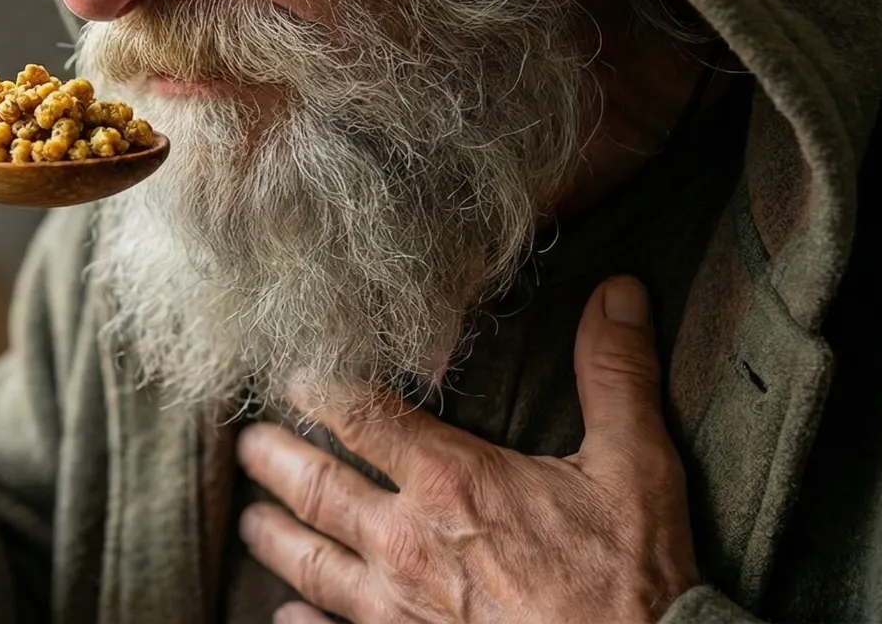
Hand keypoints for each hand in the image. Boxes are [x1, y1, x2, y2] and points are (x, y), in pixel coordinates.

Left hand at [237, 275, 699, 623]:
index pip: (362, 415)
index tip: (290, 370)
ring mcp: (401, 606)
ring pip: (314, 562)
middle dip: (275, 459)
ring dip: (276, 536)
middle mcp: (408, 542)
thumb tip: (618, 290)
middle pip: (318, 487)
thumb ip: (615, 375)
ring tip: (249, 517)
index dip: (319, 387)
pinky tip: (285, 616)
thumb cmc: (633, 578)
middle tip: (246, 440)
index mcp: (452, 481)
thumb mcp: (635, 466)